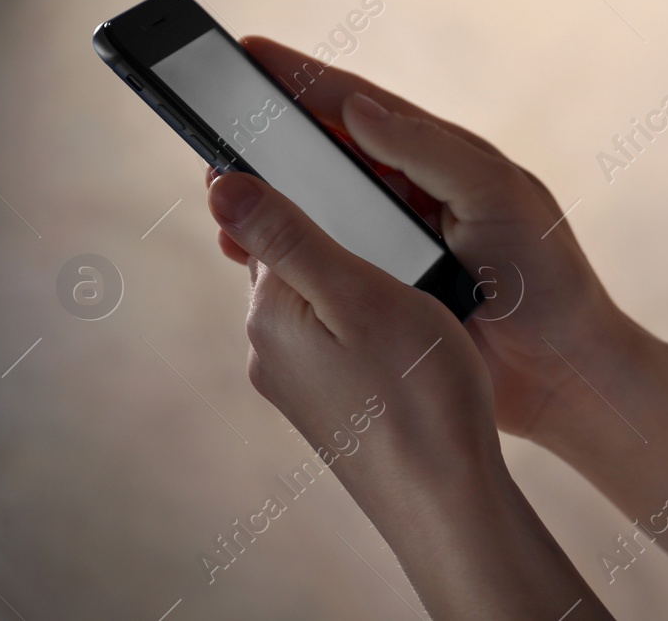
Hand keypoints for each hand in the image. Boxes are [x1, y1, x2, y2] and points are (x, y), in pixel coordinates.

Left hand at [206, 170, 499, 493]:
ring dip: (358, 280)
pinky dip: (368, 320)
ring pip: (319, 299)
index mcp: (270, 313)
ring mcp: (297, 384)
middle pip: (295, 258)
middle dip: (338, 235)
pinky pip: (337, 338)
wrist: (447, 502)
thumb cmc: (418, 395)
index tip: (349, 167)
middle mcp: (269, 349)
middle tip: (403, 226)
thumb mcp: (359, 295)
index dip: (309, 185)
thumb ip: (290, 236)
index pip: (270, 220)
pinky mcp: (327, 406)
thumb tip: (220, 184)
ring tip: (417, 283)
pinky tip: (411, 332)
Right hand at [215, 37, 635, 442]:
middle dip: (270, 135)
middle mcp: (411, 193)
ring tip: (217, 187)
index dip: (305, 78)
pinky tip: (247, 252)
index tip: (249, 51)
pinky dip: (282, 252)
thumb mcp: (497, 198)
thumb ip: (430, 153)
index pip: (361, 106)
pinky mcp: (381, 292)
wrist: (564, 370)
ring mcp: (392, 244)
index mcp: (442, 158)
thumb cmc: (546, 276)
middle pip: (326, 152)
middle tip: (212, 123)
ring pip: (315, 208)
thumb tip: (360, 109)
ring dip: (268, 197)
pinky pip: (320, 262)